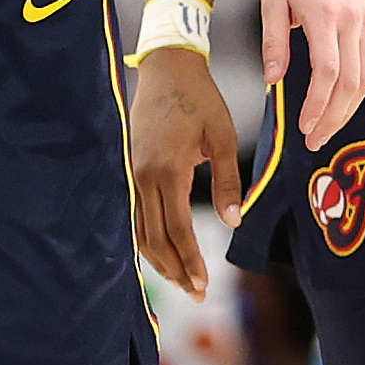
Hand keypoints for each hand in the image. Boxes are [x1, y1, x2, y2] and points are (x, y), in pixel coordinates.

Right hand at [128, 48, 240, 298]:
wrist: (166, 69)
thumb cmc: (200, 100)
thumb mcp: (221, 138)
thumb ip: (227, 182)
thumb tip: (234, 223)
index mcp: (167, 170)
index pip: (176, 230)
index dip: (190, 261)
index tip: (204, 286)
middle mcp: (143, 176)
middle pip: (154, 237)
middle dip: (175, 269)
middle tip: (196, 295)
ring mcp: (132, 172)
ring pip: (140, 228)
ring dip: (160, 258)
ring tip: (181, 280)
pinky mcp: (130, 167)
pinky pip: (135, 213)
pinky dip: (148, 237)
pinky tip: (162, 249)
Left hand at [261, 0, 364, 150]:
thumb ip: (273, 43)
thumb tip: (272, 81)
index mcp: (325, 15)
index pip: (327, 74)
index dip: (318, 106)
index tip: (306, 128)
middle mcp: (353, 19)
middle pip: (351, 83)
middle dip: (334, 117)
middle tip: (316, 140)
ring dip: (349, 106)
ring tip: (328, 125)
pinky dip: (362, 85)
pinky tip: (346, 98)